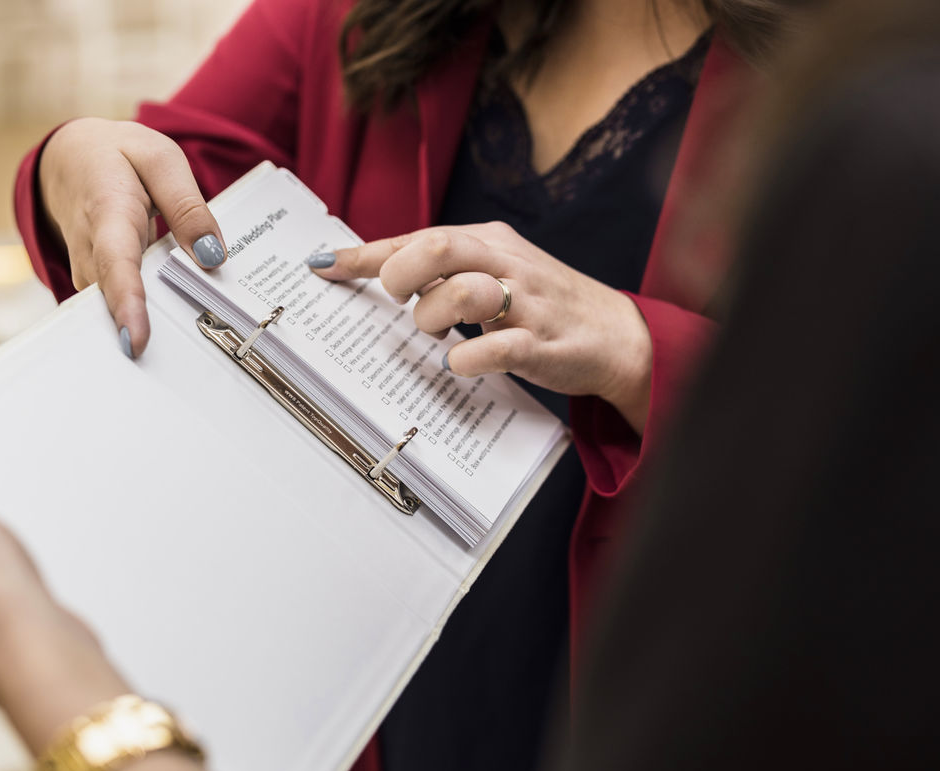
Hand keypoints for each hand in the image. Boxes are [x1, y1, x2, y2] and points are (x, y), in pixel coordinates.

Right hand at [39, 117, 227, 358]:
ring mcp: (89, 274)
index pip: (116, 264)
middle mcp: (90, 252)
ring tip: (190, 358)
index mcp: (108, 212)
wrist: (69, 159)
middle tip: (188, 368)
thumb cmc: (118, 158)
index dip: (126, 305)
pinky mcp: (95, 286)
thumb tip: (213, 257)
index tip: (135, 341)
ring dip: (153, 331)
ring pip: (117, 312)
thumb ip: (188, 207)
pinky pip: (121, 309)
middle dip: (148, 332)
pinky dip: (148, 319)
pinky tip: (177, 333)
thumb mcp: (160, 159)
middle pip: (115, 302)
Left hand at [311, 222, 653, 432]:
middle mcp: (506, 262)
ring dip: (433, 318)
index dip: (366, 254)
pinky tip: (461, 363)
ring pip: (462, 292)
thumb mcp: (494, 273)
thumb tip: (379, 270)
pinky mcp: (541, 343)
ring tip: (437, 335)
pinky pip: (496, 346)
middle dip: (401, 274)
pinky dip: (468, 358)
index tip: (323, 264)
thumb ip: (443, 270)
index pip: (417, 237)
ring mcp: (526, 303)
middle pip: (438, 246)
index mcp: (489, 241)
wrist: (616, 335)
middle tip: (399, 300)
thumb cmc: (540, 306)